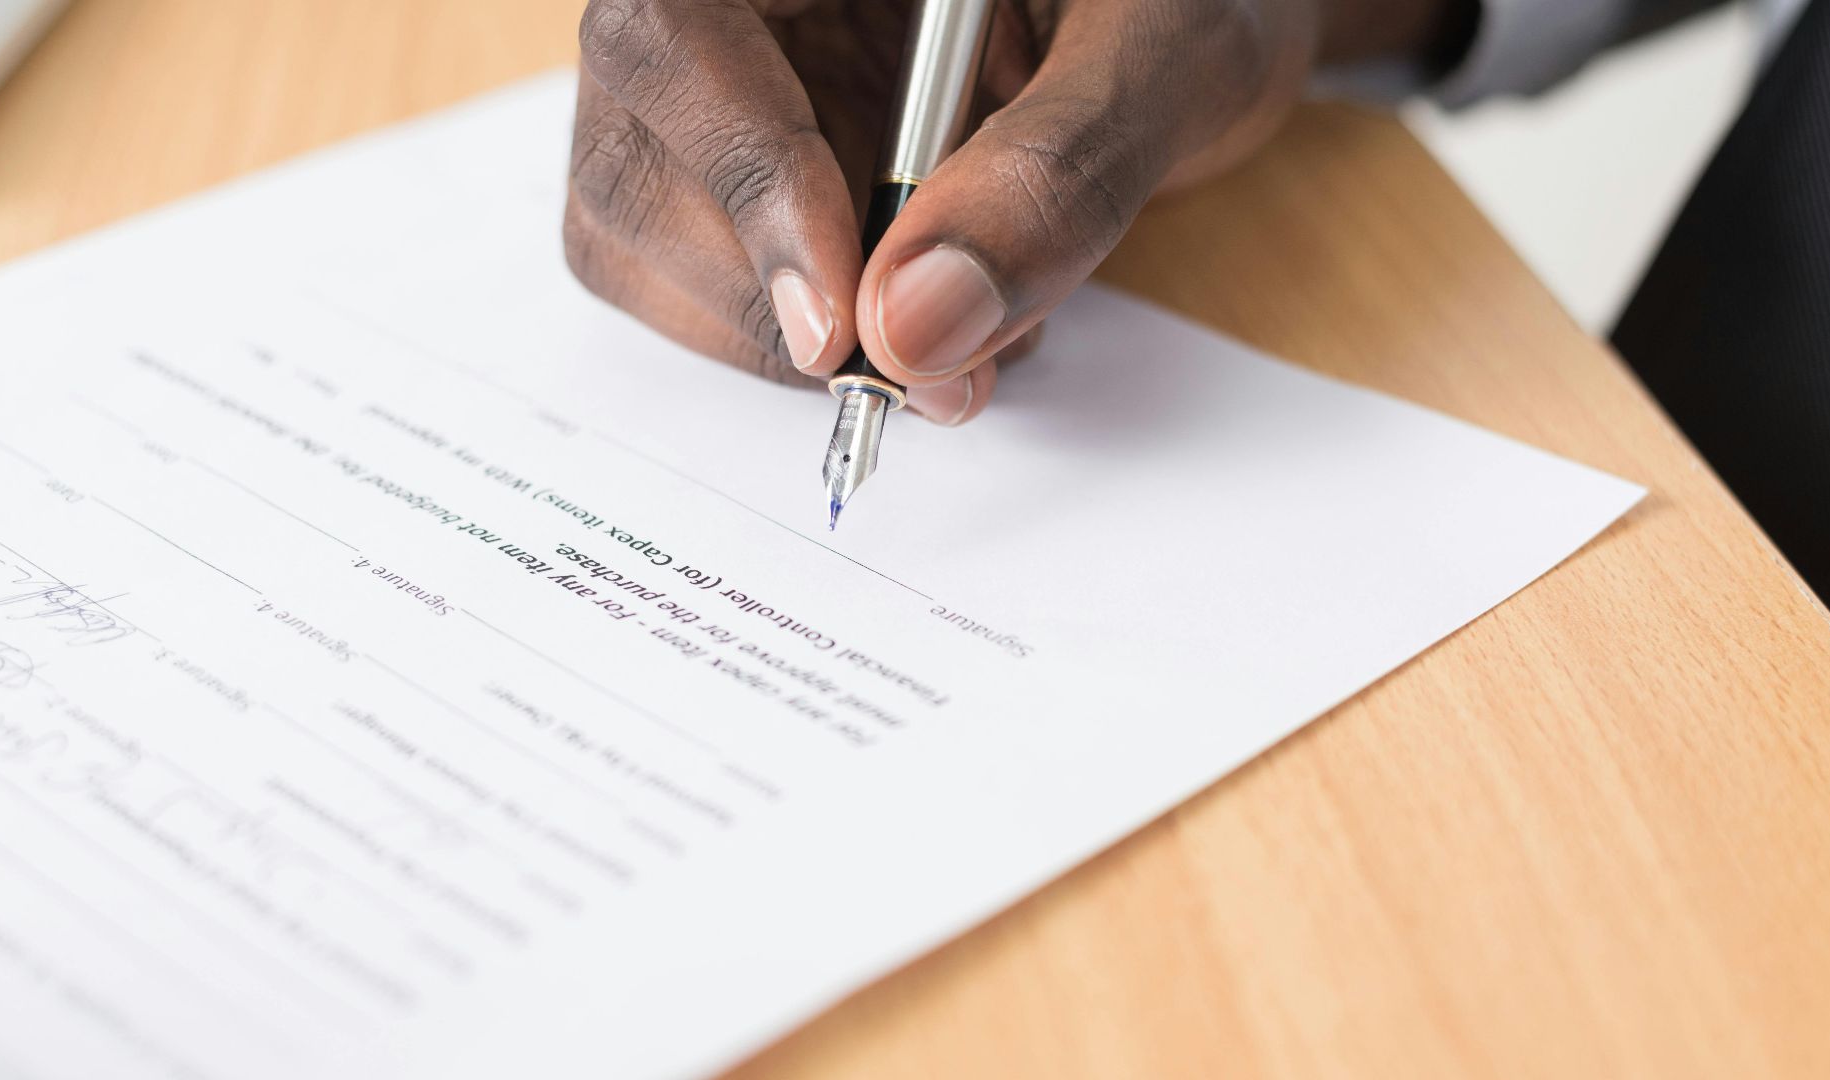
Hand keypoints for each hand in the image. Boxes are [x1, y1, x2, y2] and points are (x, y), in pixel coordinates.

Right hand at [565, 0, 1457, 424]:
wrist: (1199, 27)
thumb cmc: (1192, 3)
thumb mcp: (1165, 55)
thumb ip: (1057, 173)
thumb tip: (916, 329)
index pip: (672, 31)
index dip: (738, 177)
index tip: (840, 325)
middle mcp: (735, 11)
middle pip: (631, 160)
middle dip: (766, 302)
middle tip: (920, 377)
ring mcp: (718, 95)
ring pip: (638, 241)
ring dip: (780, 344)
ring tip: (955, 344)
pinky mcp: (736, 180)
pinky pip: (701, 288)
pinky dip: (802, 352)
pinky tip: (920, 325)